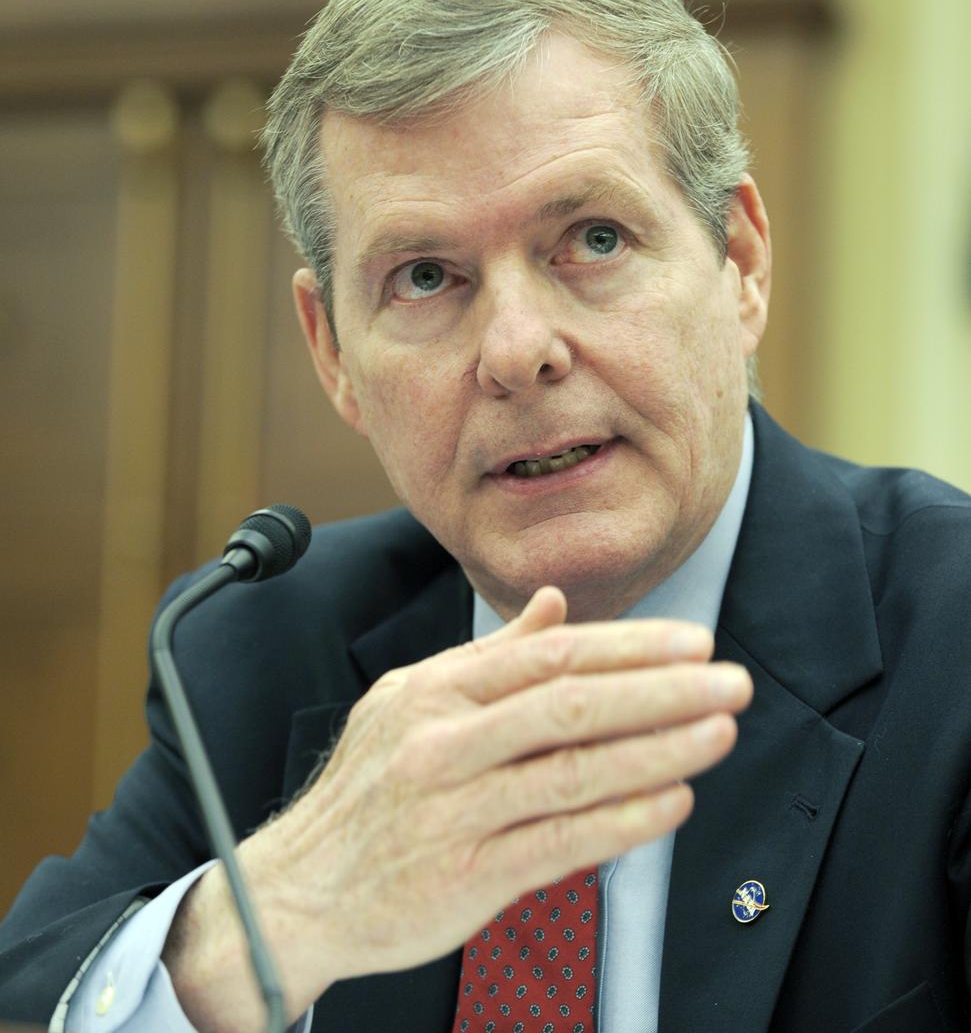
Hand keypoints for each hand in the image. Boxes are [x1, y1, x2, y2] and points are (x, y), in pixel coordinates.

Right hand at [164, 587, 750, 1029]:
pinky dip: (622, 822)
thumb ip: (489, 657)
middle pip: (570, 705)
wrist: (296, 891)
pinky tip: (673, 803)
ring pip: (572, 772)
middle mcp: (443, 743)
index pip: (549, 656)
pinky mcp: (465, 877)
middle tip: (729, 682)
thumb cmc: (366, 791)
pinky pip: (559, 843)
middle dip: (660, 690)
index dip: (630, 647)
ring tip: (718, 733)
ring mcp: (454, 811)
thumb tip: (555, 604)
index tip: (693, 644)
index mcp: (434, 691)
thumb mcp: (409, 702)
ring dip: (657, 751)